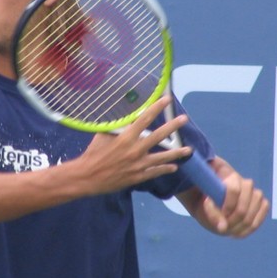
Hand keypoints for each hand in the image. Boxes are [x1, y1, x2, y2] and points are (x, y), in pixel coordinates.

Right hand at [77, 96, 192, 194]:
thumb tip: (126, 116)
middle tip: (183, 119)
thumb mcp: (103, 135)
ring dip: (176, 153)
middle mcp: (135, 150)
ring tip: (188, 150)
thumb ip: (117, 126)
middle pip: (159, 136)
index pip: (145, 119)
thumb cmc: (94, 154)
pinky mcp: (137, 177)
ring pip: (162, 157)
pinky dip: (165, 169)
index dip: (157, 107)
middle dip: (173, 126)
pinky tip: (174, 167)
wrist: (87, 177)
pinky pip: (155, 172)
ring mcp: (138, 165)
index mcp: (126, 137)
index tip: (167, 100)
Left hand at [183, 156, 268, 237]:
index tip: (220, 216)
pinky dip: (249, 228)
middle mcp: (246, 183)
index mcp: (230, 177)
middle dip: (231, 222)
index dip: (227, 206)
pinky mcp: (263, 203)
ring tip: (229, 231)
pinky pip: (259, 219)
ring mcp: (256, 194)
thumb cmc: (212, 202)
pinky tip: (238, 232)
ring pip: (251, 215)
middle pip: (242, 208)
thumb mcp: (207, 206)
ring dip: (239, 227)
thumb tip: (222, 228)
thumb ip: (212, 213)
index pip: (233, 190)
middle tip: (222, 228)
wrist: (220, 201)